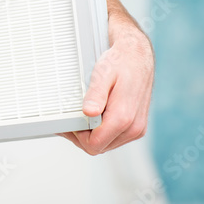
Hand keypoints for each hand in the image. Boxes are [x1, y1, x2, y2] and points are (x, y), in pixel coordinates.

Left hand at [60, 22, 154, 154]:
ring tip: (77, 118)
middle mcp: (133, 128)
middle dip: (80, 137)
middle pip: (99, 147)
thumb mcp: (103, 74)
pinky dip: (100, 132)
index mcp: (124, 118)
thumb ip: (96, 95)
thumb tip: (88, 112)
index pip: (94, 144)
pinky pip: (114, 138)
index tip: (67, 123)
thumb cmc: (120, 63)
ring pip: (106, 145)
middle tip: (67, 121)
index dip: (76, 136)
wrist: (137, 56)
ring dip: (90, 136)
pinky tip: (90, 118)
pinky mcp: (136, 126)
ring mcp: (136, 128)